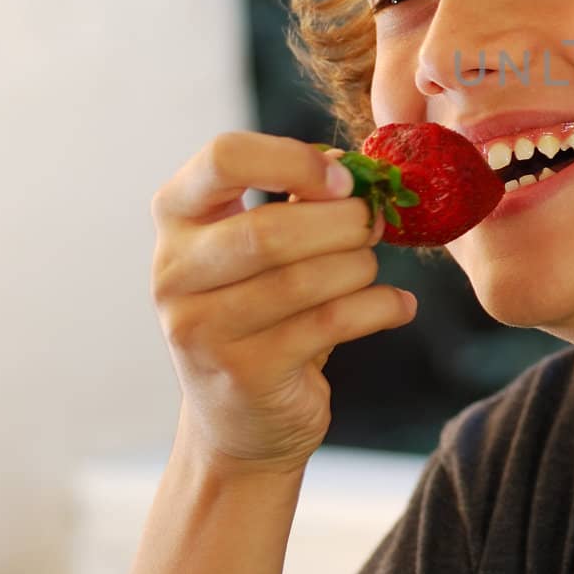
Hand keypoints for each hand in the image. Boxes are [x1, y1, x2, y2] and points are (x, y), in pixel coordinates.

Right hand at [149, 131, 414, 475]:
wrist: (240, 417)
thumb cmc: (262, 310)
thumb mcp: (264, 245)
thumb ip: (299, 196)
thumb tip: (350, 161)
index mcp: (178, 218)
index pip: (224, 156)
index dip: (295, 159)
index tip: (345, 178)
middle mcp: (175, 271)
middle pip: (270, 229)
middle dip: (344, 223)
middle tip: (376, 225)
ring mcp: (201, 328)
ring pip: (305, 278)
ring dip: (360, 266)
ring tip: (370, 268)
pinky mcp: (244, 373)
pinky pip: (330, 323)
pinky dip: (379, 307)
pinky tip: (398, 305)